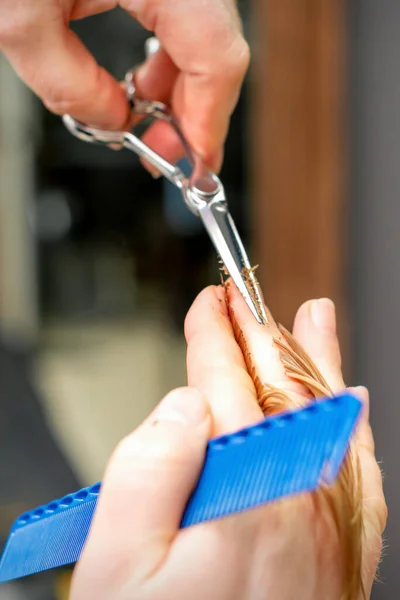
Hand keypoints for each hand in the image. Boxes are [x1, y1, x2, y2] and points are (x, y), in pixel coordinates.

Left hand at [0, 0, 248, 171]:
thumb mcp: (19, 18)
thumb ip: (71, 87)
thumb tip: (114, 123)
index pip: (217, 57)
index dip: (210, 122)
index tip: (198, 164)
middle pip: (218, 49)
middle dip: (193, 113)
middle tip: (165, 151)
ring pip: (206, 35)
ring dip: (180, 89)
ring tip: (145, 118)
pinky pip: (186, 17)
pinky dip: (169, 58)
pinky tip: (143, 82)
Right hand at [70, 285, 385, 599]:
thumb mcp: (118, 560)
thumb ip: (150, 462)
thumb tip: (188, 401)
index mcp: (244, 492)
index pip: (225, 384)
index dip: (211, 337)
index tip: (206, 305)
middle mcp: (300, 498)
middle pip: (275, 387)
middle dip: (253, 333)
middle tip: (241, 296)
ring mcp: (331, 521)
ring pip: (323, 413)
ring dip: (312, 359)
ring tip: (313, 317)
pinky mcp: (342, 549)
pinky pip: (356, 466)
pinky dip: (351, 422)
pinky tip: (351, 397)